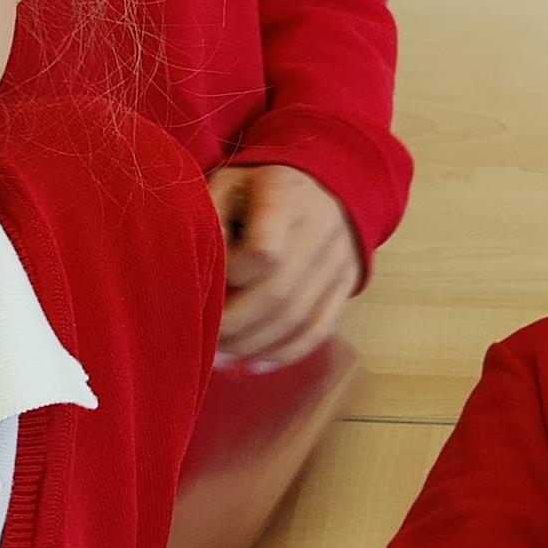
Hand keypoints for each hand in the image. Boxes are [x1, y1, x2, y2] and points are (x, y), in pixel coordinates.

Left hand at [210, 164, 361, 368]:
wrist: (325, 189)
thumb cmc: (260, 189)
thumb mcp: (229, 183)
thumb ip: (210, 215)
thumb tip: (203, 263)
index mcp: (287, 196)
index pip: (265, 251)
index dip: (231, 275)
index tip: (206, 279)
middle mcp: (320, 230)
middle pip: (279, 293)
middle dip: (234, 325)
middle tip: (202, 338)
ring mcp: (338, 262)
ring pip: (297, 318)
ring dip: (253, 345)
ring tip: (219, 357)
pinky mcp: (344, 287)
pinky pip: (319, 329)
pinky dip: (285, 353)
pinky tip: (253, 364)